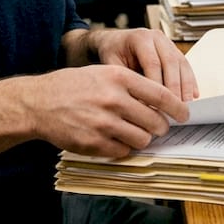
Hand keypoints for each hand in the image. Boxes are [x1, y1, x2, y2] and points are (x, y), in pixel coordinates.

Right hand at [27, 63, 188, 158]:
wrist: (39, 102)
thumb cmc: (72, 85)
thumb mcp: (103, 72)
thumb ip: (131, 84)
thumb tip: (161, 102)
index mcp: (118, 77)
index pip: (160, 95)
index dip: (177, 107)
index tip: (185, 114)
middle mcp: (113, 99)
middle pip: (155, 121)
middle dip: (161, 127)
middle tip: (158, 127)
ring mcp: (103, 123)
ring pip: (142, 139)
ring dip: (143, 138)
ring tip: (135, 132)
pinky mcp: (94, 143)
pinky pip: (123, 151)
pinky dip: (124, 148)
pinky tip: (116, 139)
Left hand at [86, 27, 198, 101]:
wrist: (115, 41)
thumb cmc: (112, 53)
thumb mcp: (111, 64)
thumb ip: (125, 80)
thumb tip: (139, 104)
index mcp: (140, 38)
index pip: (153, 63)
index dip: (157, 86)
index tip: (157, 106)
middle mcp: (157, 37)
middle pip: (171, 63)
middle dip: (175, 88)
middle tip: (175, 109)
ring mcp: (168, 43)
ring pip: (182, 64)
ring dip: (185, 87)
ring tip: (185, 106)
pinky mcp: (175, 51)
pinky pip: (185, 66)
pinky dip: (190, 82)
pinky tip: (192, 96)